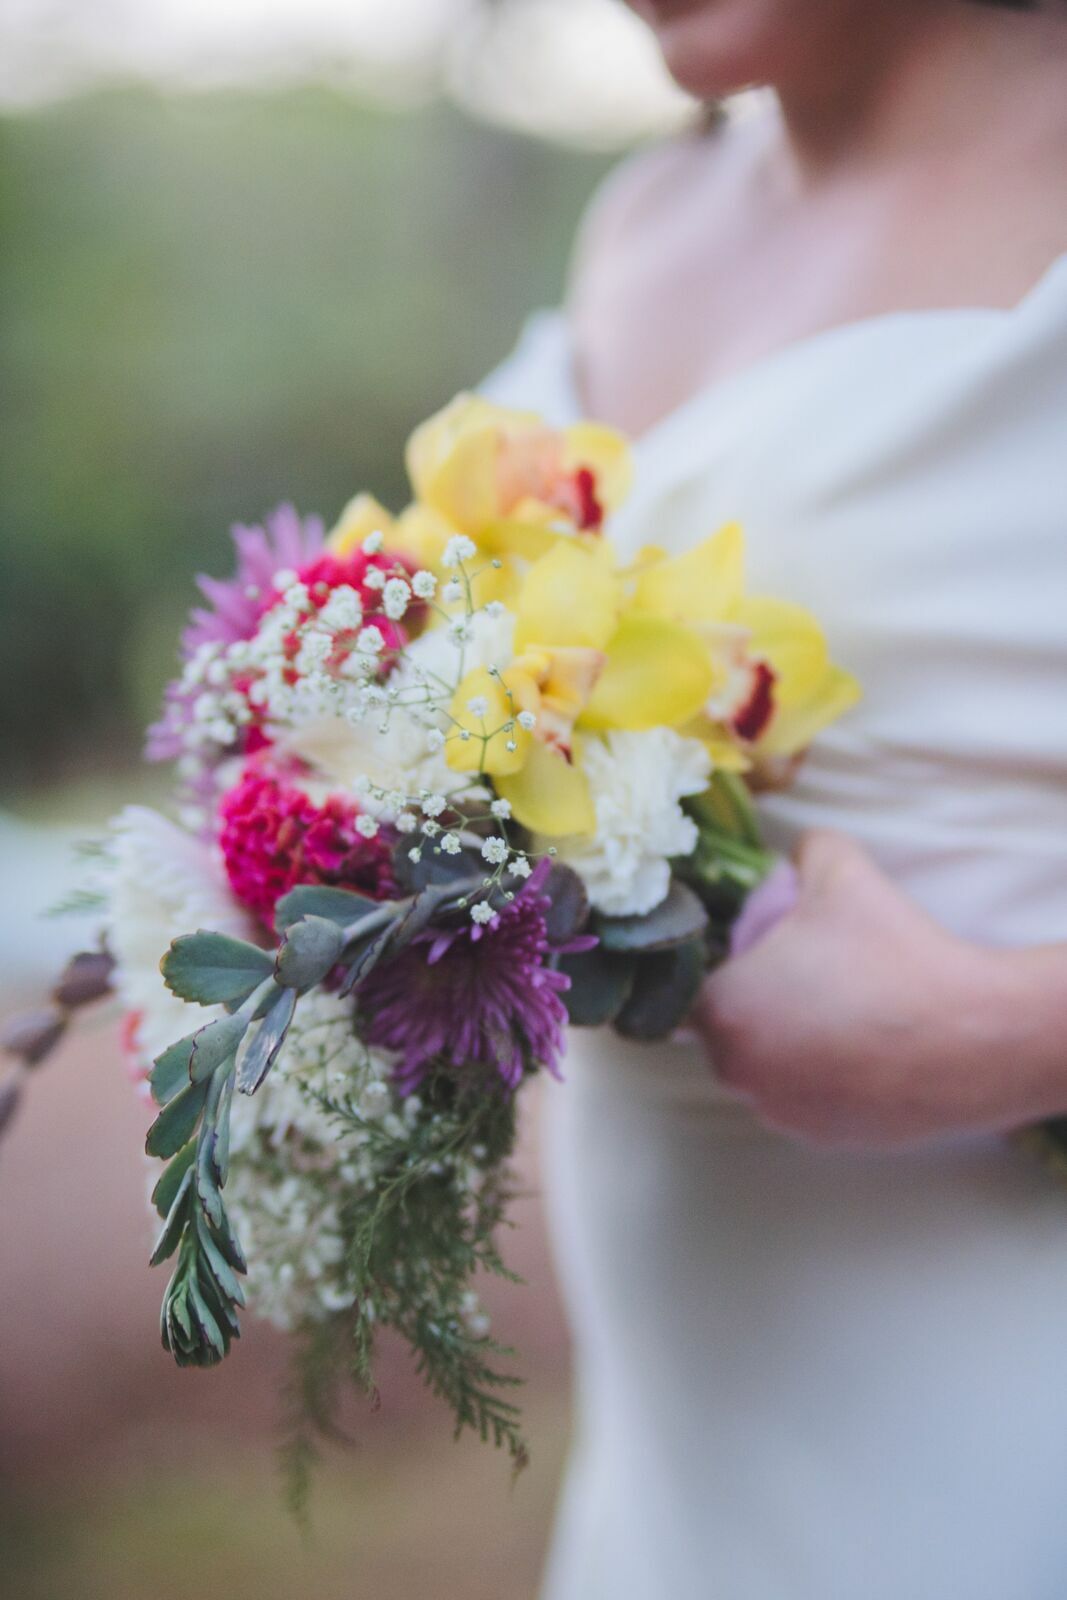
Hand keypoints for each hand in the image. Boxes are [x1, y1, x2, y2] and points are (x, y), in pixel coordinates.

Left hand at [694, 830, 1066, 1147]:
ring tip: (841, 1011)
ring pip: (763, 1069)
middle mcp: (737, 1072)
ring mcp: (780, 1113)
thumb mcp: (842, 870)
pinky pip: (804, 1100)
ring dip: (786, 1044)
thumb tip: (794, 852)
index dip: (723, 967)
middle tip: (804, 976)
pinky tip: (863, 1049)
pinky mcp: (823, 1138)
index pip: (691, 988)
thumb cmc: (894, 954)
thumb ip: (804, 849)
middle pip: (725, 1031)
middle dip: (754, 1005)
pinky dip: (822, 1078)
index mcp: (724, 1009)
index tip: (757, 955)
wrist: (974, 1038)